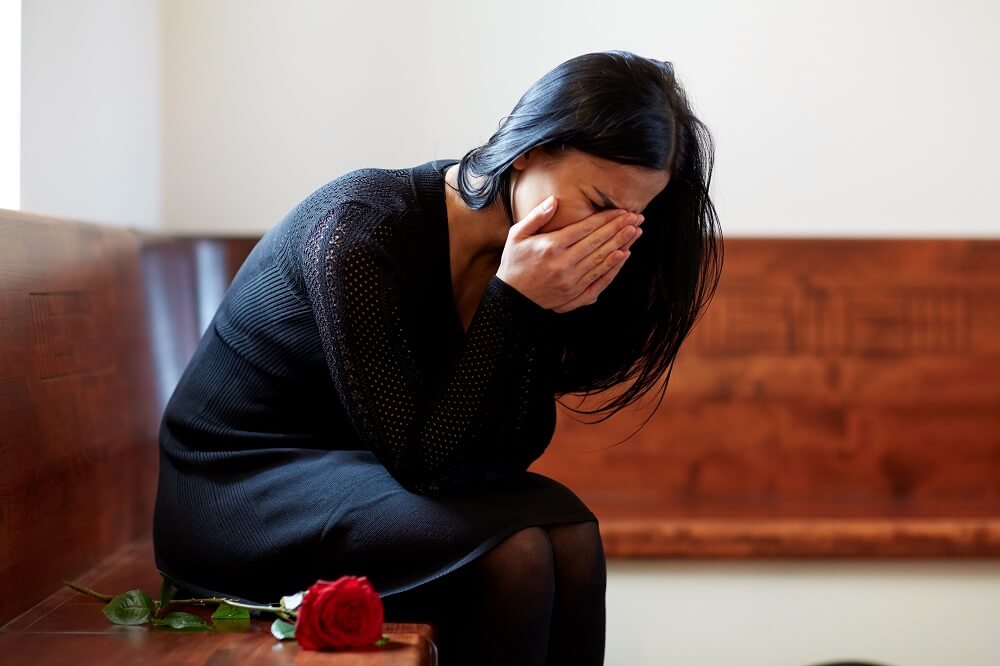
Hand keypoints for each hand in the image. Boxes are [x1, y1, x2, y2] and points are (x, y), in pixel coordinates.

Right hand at [496, 196, 643, 311]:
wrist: (511, 298)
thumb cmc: (514, 263)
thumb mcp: (517, 235)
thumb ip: (536, 217)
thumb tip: (554, 200)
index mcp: (551, 246)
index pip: (585, 228)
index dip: (606, 218)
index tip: (621, 210)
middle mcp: (563, 263)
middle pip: (598, 242)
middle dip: (619, 228)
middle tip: (636, 217)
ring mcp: (571, 280)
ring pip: (602, 259)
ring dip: (621, 244)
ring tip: (636, 232)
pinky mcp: (575, 293)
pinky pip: (599, 278)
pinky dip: (613, 266)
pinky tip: (624, 255)